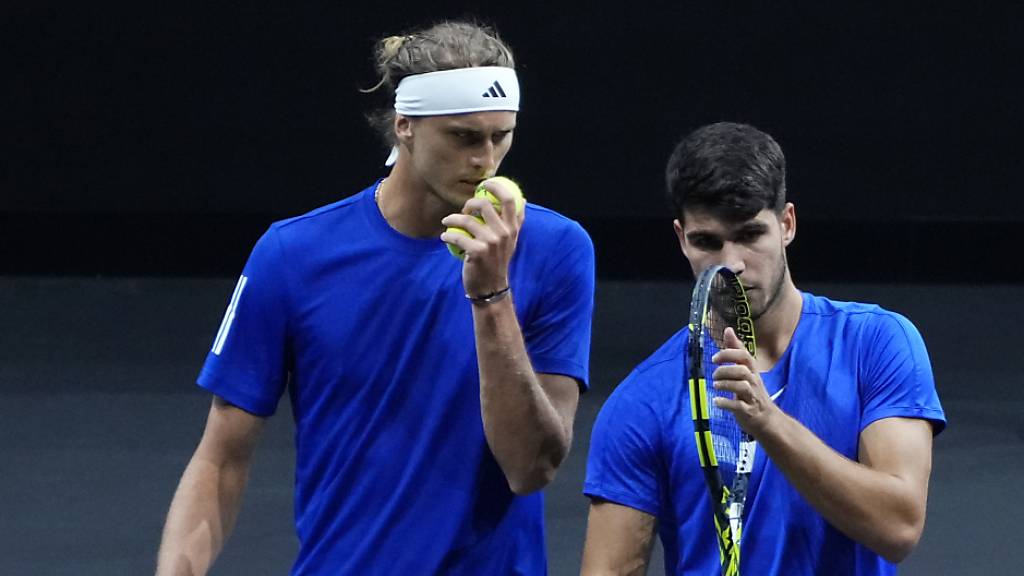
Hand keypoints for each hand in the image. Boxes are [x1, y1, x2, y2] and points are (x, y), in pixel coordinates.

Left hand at [440, 179, 524, 297]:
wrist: (491, 288)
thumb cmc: (498, 262)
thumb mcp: (512, 242)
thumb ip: (516, 222)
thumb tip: (524, 200)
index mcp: (512, 228)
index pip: (509, 199)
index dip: (496, 187)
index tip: (485, 184)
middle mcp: (504, 233)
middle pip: (484, 204)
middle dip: (469, 203)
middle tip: (463, 210)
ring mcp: (491, 242)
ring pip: (466, 219)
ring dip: (452, 219)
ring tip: (447, 222)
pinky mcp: (477, 252)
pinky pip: (457, 236)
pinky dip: (447, 236)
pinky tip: (444, 238)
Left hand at [711, 327, 777, 436]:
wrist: (768, 420)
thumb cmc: (752, 392)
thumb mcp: (745, 370)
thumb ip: (735, 351)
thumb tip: (728, 330)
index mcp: (752, 371)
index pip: (744, 356)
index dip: (728, 354)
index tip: (715, 358)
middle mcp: (754, 382)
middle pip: (742, 370)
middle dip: (725, 371)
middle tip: (714, 376)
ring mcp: (752, 397)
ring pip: (741, 386)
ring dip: (725, 385)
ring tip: (716, 386)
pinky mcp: (749, 411)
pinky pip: (738, 406)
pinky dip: (725, 403)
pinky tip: (716, 401)